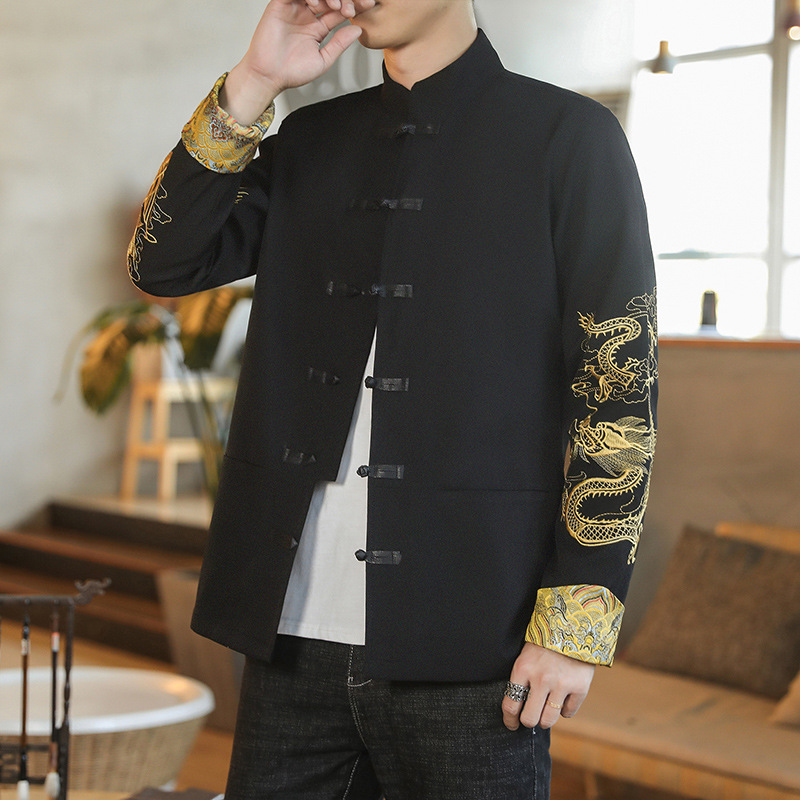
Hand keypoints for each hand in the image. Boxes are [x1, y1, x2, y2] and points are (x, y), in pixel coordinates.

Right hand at [221, 0, 375, 123]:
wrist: (269, 76)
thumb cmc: (291, 72)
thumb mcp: (323, 59)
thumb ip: (340, 44)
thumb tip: (358, 30)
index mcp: (317, 27)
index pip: (339, 9)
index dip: (353, 5)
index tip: (368, 6)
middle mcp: (307, 15)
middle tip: (353, 5)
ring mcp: (294, 8)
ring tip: (336, 6)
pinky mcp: (280, 4)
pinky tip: (316, 3)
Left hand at [502, 642, 594, 730]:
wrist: (573, 626)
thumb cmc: (545, 644)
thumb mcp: (526, 657)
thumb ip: (522, 679)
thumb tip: (517, 708)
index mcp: (523, 669)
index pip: (510, 704)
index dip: (509, 720)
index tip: (511, 724)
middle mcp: (541, 679)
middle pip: (529, 719)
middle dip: (528, 721)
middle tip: (530, 717)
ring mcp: (562, 684)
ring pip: (548, 720)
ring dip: (545, 720)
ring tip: (545, 711)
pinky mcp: (580, 688)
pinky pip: (568, 713)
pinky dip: (565, 710)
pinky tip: (563, 699)